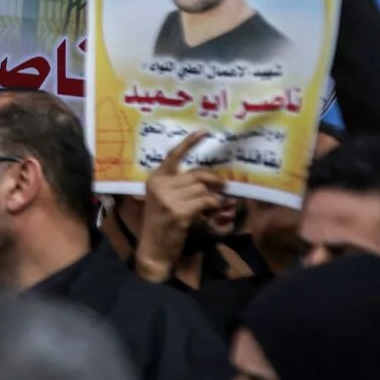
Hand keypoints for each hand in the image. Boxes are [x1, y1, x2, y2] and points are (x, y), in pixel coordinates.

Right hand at [135, 130, 224, 282]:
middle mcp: (160, 185)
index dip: (190, 143)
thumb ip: (180, 186)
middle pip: (195, 174)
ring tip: (219, 205)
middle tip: (225, 186)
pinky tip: (216, 211)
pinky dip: (215, 206)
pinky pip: (206, 202)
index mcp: (155, 179)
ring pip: (203, 189)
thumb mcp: (165, 200)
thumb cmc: (162, 224)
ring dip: (215, 197)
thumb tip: (210, 179)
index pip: (173, 155)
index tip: (204, 132)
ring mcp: (168, 198)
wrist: (154, 248)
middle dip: (213, 180)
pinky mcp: (179, 211)